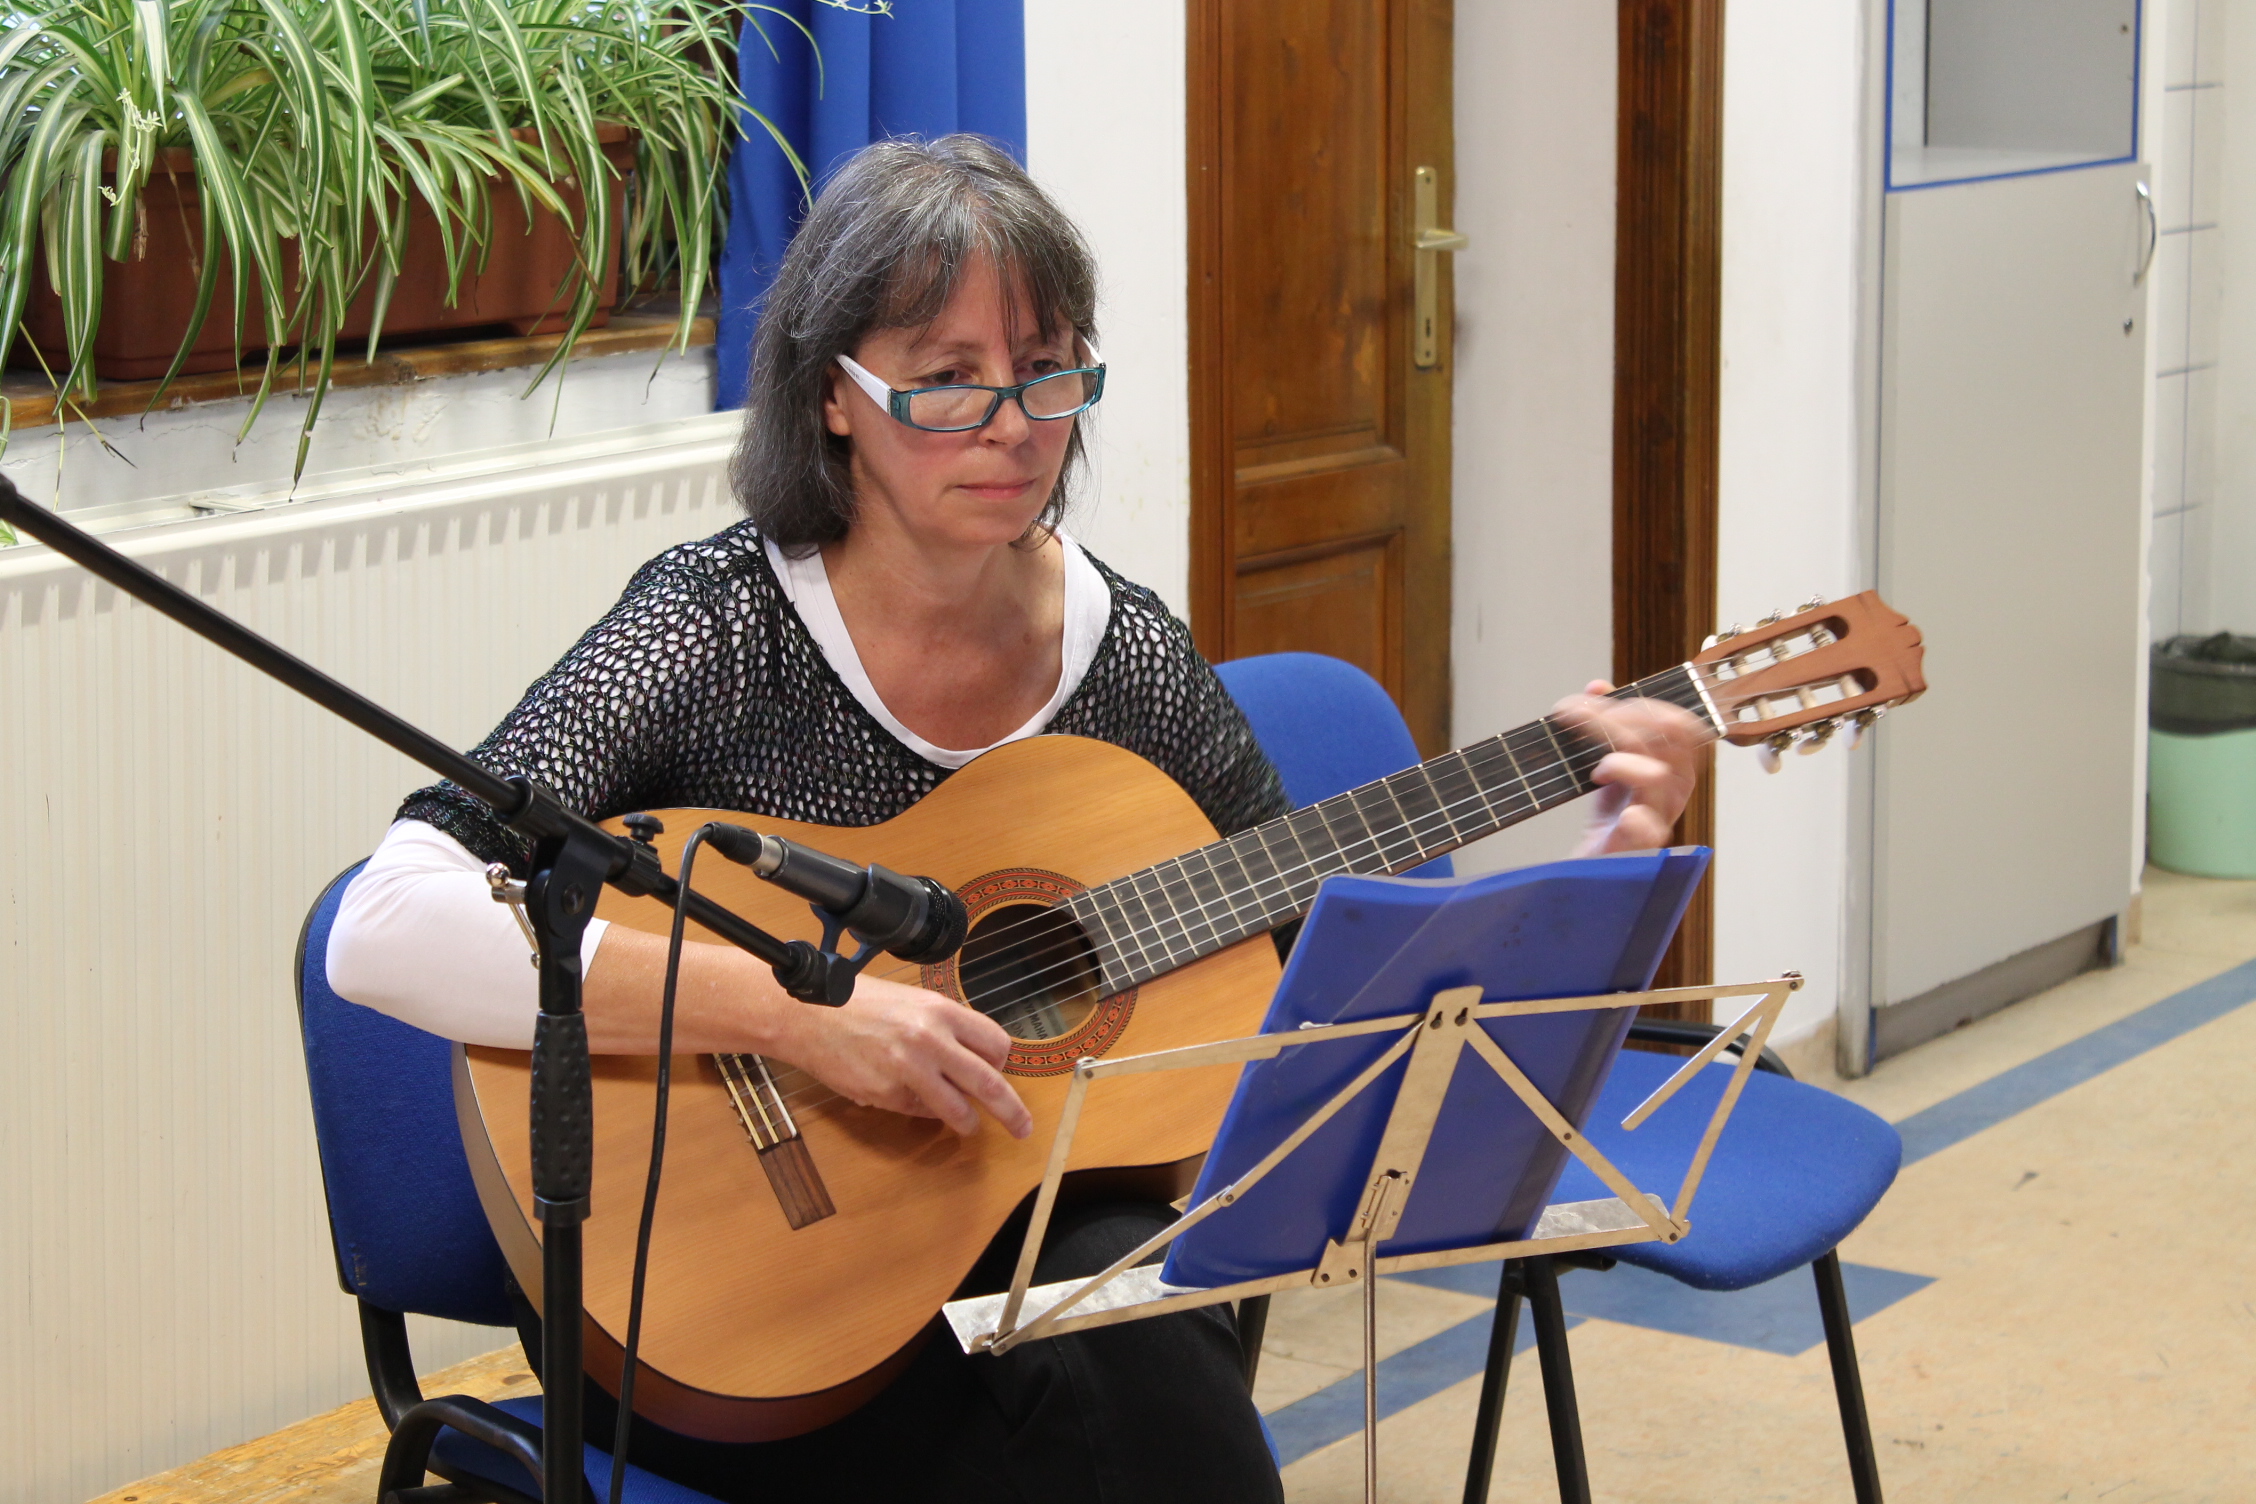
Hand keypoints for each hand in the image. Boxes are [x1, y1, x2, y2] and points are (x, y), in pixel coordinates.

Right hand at [775, 973, 1032, 1138]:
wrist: (808, 1014)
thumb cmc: (858, 1003)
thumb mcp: (912, 1001)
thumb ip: (945, 1027)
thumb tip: (973, 1058)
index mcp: (941, 1010)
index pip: (997, 1044)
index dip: (1001, 1062)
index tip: (998, 1070)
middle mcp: (931, 1040)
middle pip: (990, 1083)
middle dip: (1012, 1111)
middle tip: (1023, 1127)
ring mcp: (909, 1071)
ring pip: (958, 1110)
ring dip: (967, 1122)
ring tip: (966, 1125)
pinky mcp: (887, 1095)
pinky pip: (919, 1112)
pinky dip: (921, 1110)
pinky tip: (904, 1093)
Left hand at [1553, 680, 1706, 856]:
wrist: (1596, 860)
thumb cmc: (1610, 811)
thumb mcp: (1610, 760)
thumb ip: (1608, 722)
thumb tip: (1597, 686)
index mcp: (1675, 764)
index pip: (1676, 722)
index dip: (1638, 705)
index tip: (1594, 702)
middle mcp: (1675, 787)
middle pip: (1665, 738)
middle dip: (1618, 719)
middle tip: (1577, 718)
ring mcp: (1661, 816)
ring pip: (1655, 775)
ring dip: (1617, 760)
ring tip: (1595, 770)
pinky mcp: (1640, 845)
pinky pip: (1649, 830)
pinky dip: (1636, 818)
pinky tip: (1620, 810)